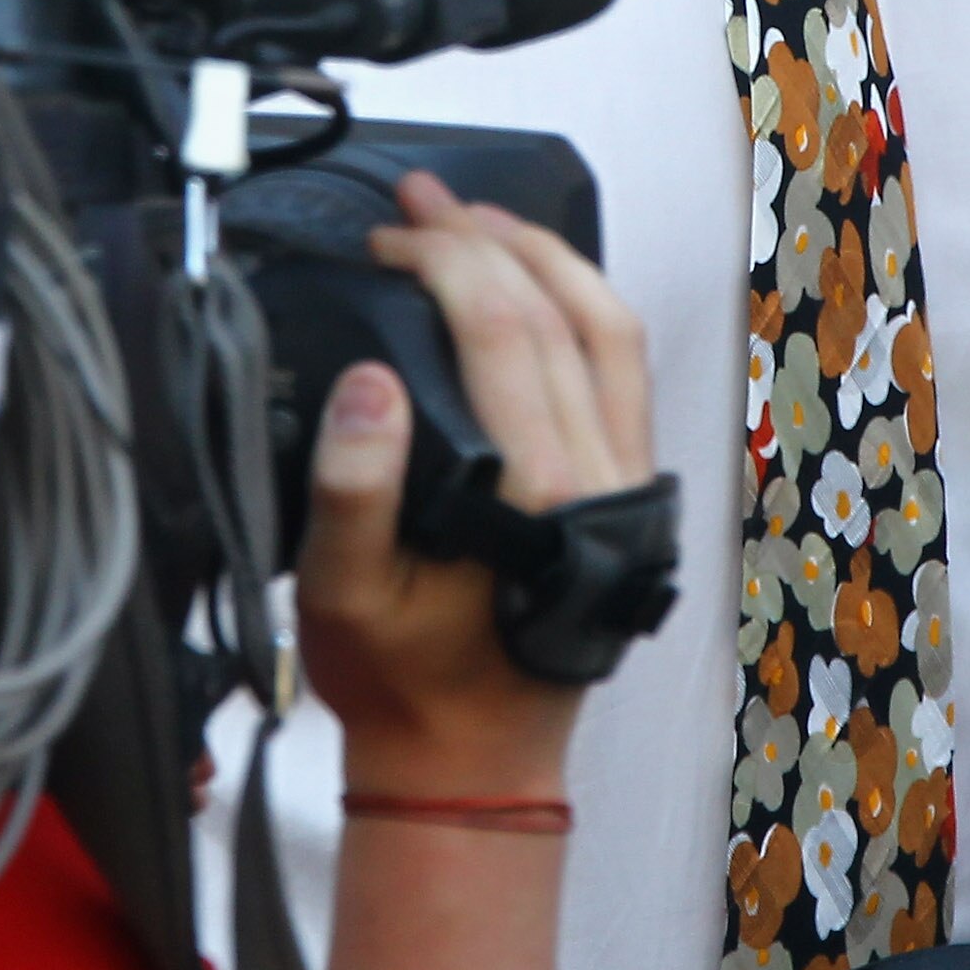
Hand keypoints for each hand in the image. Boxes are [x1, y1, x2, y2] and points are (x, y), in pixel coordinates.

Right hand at [296, 175, 652, 794]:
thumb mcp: (340, 595)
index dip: (443, 261)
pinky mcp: (629, 491)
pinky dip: (582, 304)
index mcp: (536, 495)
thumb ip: (353, 485)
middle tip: (423, 201)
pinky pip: (623, 370)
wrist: (470, 767)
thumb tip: (369, 378)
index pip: (502, 330)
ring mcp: (627, 481)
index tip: (386, 238)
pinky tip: (534, 285)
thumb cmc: (401, 687)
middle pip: (562, 311)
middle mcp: (599, 476)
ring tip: (480, 218)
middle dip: (490, 238)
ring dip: (549, 258)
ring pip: (612, 330)